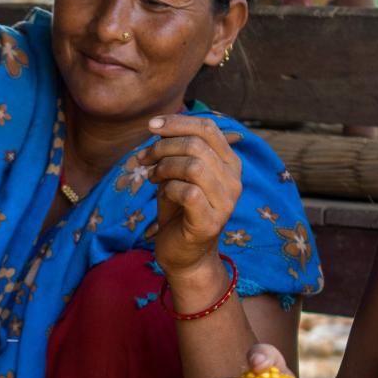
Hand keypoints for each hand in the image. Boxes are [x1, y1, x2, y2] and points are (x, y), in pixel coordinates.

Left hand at [137, 115, 244, 282]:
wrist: (184, 254)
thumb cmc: (179, 211)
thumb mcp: (178, 174)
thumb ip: (176, 150)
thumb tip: (159, 126)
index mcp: (229, 163)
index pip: (208, 128)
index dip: (178, 122)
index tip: (151, 125)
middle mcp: (234, 180)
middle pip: (198, 145)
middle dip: (163, 147)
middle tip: (144, 158)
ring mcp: (225, 203)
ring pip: (194, 166)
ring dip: (164, 167)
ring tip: (151, 177)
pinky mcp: (211, 222)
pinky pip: (188, 192)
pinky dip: (168, 189)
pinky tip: (162, 195)